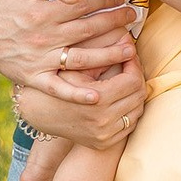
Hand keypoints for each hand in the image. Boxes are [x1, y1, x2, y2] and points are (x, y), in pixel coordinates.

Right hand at [0, 0, 135, 99]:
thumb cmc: (3, 2)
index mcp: (42, 11)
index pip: (81, 4)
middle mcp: (43, 37)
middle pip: (88, 29)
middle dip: (115, 22)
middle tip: (133, 16)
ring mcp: (40, 60)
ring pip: (81, 59)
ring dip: (108, 55)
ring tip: (130, 50)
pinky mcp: (34, 78)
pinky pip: (58, 89)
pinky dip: (76, 94)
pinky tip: (97, 96)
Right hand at [16, 52, 146, 149]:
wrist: (41, 113)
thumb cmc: (59, 81)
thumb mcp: (76, 66)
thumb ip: (103, 54)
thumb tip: (127, 38)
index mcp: (98, 99)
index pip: (133, 79)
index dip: (134, 64)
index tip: (129, 54)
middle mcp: (103, 120)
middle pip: (138, 94)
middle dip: (137, 76)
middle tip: (130, 65)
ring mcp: (105, 134)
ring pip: (137, 110)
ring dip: (135, 93)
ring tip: (126, 80)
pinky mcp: (105, 143)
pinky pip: (130, 124)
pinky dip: (130, 110)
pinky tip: (122, 97)